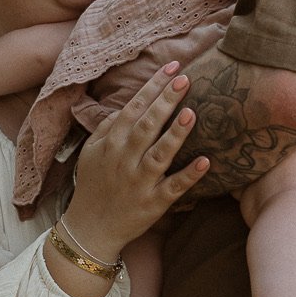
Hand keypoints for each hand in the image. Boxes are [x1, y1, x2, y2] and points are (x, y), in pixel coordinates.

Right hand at [66, 63, 208, 258]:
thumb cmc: (93, 185)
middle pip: (147, 125)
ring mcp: (140, 182)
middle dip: (165, 101)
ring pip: (159, 154)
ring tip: (192, 113)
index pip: (134, 108)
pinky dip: (188, 176)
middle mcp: (125, 159)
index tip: (172, 68)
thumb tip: (129, 104)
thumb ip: (108, 127)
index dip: (153, 87)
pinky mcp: (154, 203)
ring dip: (175, 134)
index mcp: (111, 143)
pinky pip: (173, 188)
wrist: (90, 229)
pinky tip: (205, 162)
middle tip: (185, 79)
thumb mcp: (91, 152)